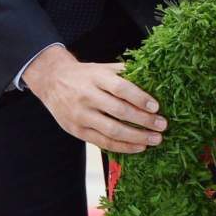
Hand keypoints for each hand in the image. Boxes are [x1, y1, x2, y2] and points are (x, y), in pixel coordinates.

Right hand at [24, 45, 166, 152]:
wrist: (52, 81)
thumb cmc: (86, 75)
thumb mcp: (103, 68)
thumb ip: (125, 73)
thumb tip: (156, 80)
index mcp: (96, 78)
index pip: (121, 88)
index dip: (140, 98)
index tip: (156, 107)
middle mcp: (87, 96)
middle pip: (119, 111)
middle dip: (144, 121)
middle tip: (163, 125)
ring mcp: (80, 115)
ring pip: (112, 130)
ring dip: (137, 137)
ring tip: (156, 139)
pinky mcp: (77, 130)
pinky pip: (102, 142)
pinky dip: (123, 147)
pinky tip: (139, 147)